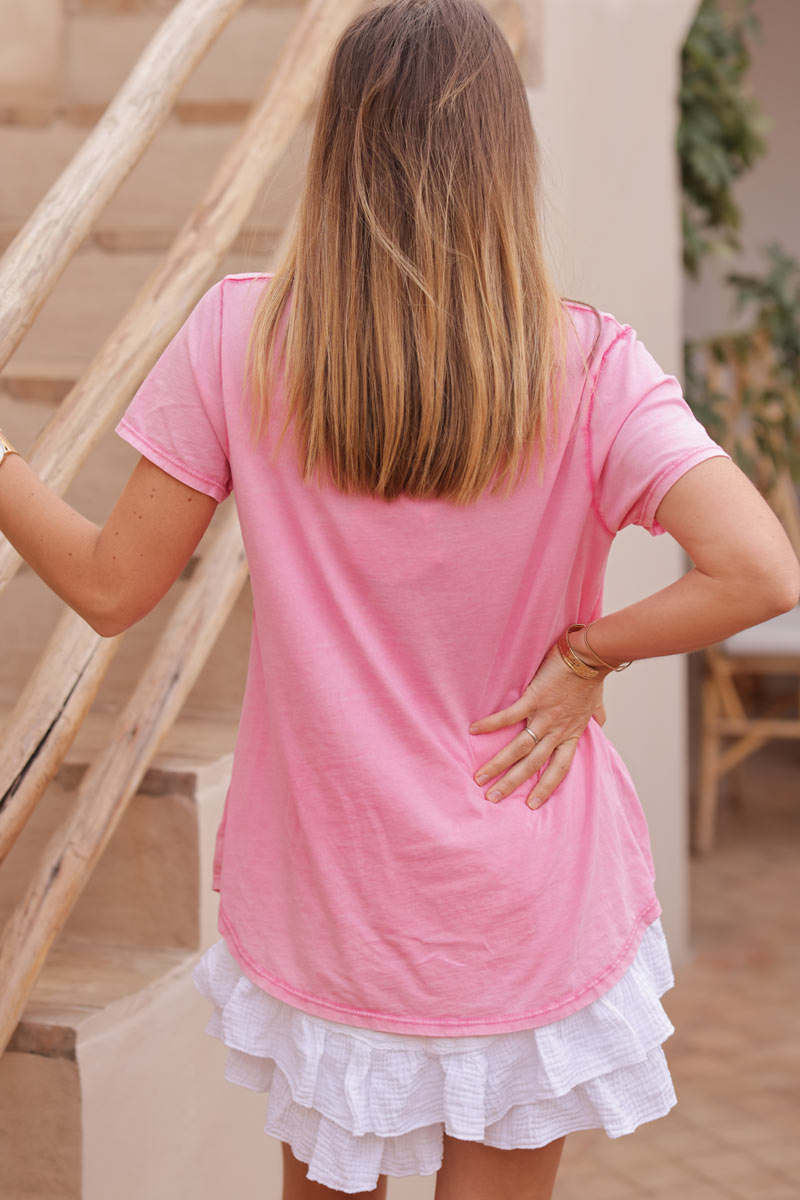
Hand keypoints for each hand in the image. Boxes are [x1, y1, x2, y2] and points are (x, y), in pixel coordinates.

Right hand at [469, 642, 606, 809]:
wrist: (590, 657)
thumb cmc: (591, 679)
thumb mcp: (595, 704)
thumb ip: (596, 717)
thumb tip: (600, 723)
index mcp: (571, 734)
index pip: (558, 769)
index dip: (545, 788)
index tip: (531, 804)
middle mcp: (557, 731)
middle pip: (532, 765)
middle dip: (511, 784)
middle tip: (493, 798)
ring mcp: (545, 716)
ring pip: (519, 748)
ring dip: (498, 764)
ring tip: (480, 777)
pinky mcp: (534, 699)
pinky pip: (509, 716)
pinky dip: (491, 724)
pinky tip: (474, 731)